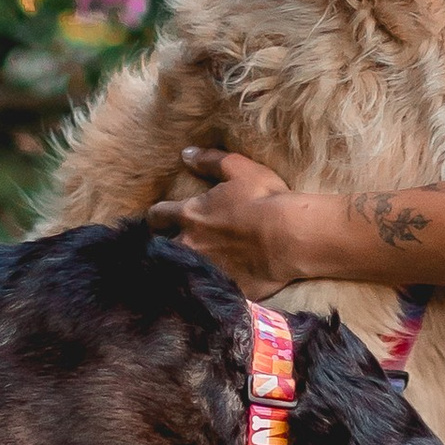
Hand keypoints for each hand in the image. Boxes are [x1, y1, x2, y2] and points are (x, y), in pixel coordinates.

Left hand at [150, 148, 317, 292]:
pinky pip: (207, 290)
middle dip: (163, 246)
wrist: (288, 237)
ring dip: (181, 268)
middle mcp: (190, 244)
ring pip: (179, 272)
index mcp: (190, 215)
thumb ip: (210, 161)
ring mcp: (205, 269)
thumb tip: (186, 154)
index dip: (156, 217)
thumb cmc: (264, 198)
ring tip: (184, 270)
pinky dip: (208, 286)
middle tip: (169, 246)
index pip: (156, 216)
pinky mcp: (223, 288)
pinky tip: (210, 288)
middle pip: (162, 248)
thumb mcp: (239, 169)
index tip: (159, 219)